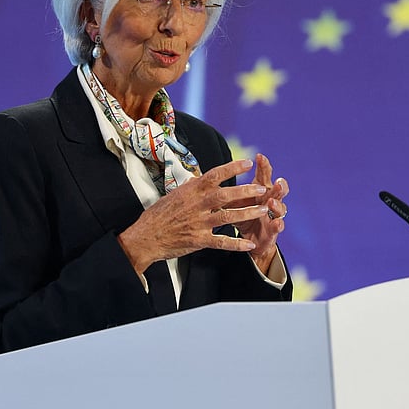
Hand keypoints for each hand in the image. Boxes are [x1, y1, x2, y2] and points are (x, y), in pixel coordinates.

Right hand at [117, 159, 269, 273]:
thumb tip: (197, 178)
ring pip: (228, 216)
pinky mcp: (199, 240)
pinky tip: (250, 244)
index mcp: (191, 190)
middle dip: (246, 191)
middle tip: (262, 189)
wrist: (146, 237)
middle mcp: (197, 204)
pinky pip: (222, 242)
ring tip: (263, 211)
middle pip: (225, 195)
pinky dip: (237, 244)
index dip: (233, 168)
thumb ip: (189, 187)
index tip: (248, 163)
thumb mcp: (173, 194)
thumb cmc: (158, 215)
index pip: (215, 175)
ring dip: (247, 213)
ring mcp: (199, 222)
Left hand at [228, 153, 288, 273]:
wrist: (249, 241)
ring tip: (272, 202)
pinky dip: (278, 225)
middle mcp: (270, 201)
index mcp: (260, 192)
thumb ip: (229, 190)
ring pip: (280, 208)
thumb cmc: (241, 217)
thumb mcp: (233, 202)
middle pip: (277, 190)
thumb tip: (214, 174)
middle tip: (277, 181)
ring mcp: (273, 216)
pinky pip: (277, 227)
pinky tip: (277, 223)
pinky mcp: (273, 231)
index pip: (263, 176)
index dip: (263, 166)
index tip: (259, 157)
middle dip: (279, 185)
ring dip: (278, 204)